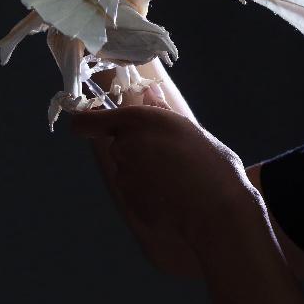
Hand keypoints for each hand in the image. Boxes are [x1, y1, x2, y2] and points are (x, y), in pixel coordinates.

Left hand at [68, 96, 256, 252]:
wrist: (217, 208)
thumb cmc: (211, 163)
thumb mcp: (189, 128)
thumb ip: (161, 110)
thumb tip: (149, 94)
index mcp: (137, 121)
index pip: (86, 122)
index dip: (87, 123)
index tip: (93, 125)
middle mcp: (124, 147)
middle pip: (118, 145)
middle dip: (137, 149)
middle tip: (169, 156)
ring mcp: (125, 178)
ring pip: (128, 171)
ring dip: (144, 173)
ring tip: (177, 178)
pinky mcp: (130, 203)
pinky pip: (136, 193)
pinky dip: (149, 194)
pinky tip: (175, 196)